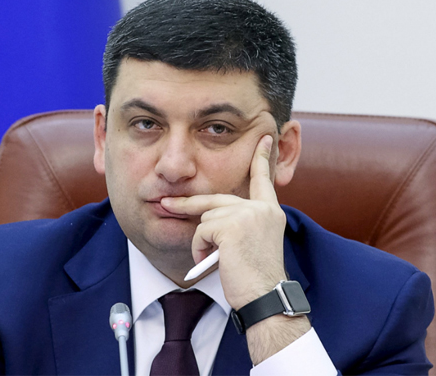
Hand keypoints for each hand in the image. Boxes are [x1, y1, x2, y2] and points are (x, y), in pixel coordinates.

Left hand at [161, 135, 287, 309]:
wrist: (264, 297)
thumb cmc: (255, 278)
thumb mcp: (252, 243)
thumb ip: (239, 222)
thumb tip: (206, 213)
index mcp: (270, 212)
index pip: (263, 179)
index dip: (262, 158)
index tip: (265, 138)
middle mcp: (261, 209)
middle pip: (215, 199)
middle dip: (188, 204)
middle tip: (165, 204)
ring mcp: (247, 214)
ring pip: (206, 218)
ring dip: (202, 241)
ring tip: (217, 260)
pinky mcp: (232, 225)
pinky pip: (201, 231)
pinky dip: (200, 249)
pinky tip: (214, 261)